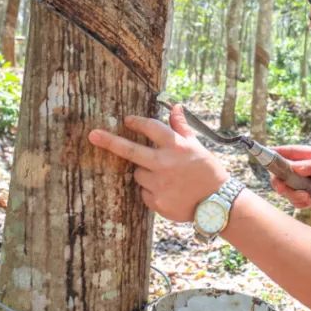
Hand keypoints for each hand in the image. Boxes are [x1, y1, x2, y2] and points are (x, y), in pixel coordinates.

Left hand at [88, 105, 228, 222]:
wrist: (217, 203)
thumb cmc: (208, 171)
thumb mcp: (197, 146)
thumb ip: (181, 128)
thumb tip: (175, 107)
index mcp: (176, 146)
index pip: (150, 127)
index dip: (136, 122)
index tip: (127, 120)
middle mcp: (165, 163)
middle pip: (130, 150)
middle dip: (109, 141)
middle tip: (93, 135)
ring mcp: (159, 184)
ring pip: (138, 174)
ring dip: (144, 172)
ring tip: (166, 177)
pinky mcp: (156, 202)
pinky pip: (143, 192)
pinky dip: (151, 190)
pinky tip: (168, 191)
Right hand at [268, 145, 310, 209]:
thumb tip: (294, 167)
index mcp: (304, 155)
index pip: (286, 152)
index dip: (274, 153)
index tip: (264, 156)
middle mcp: (297, 168)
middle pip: (278, 172)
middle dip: (278, 181)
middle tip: (281, 187)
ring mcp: (297, 182)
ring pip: (283, 188)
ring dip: (293, 194)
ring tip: (307, 196)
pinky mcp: (299, 195)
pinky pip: (292, 200)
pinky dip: (300, 202)